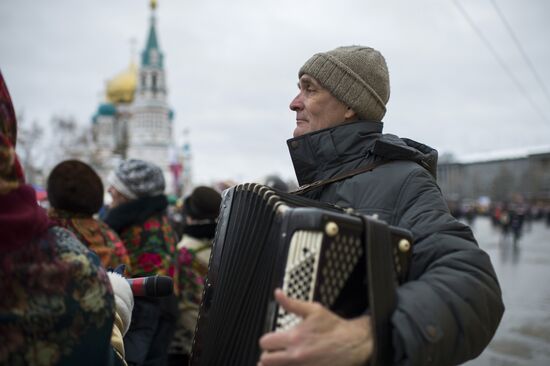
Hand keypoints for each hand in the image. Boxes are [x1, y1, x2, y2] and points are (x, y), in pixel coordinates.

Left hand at [258, 289, 372, 365]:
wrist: (352, 343)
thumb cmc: (334, 327)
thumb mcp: (313, 310)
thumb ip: (292, 303)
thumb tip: (278, 294)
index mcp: (294, 337)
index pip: (265, 342)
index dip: (267, 340)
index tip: (273, 340)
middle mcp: (295, 356)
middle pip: (265, 360)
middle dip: (268, 355)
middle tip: (275, 352)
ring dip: (277, 364)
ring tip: (282, 360)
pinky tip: (293, 364)